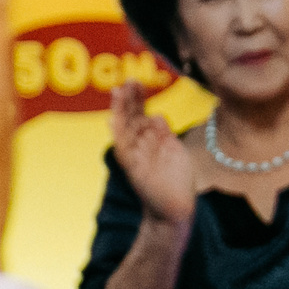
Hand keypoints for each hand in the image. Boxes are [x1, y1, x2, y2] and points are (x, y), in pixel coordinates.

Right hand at [110, 81, 197, 224]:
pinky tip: (113, 118)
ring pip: (124, 127)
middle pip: (131, 117)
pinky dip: (117, 132)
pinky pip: (122, 147)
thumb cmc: (175, 182)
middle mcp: (140, 145)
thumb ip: (164, 133)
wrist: (175, 209)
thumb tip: (157, 115)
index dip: (139, 98)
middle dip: (129, 98)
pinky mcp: (132, 166)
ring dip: (121, 109)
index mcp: (150, 140)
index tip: (138, 81)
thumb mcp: (173, 151)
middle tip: (129, 79)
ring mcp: (135, 155)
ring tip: (119, 90)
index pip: (141, 114)